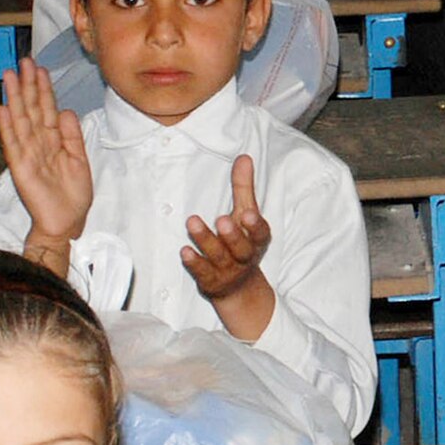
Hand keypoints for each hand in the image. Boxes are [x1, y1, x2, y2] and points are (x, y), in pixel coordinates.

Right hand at [0, 58, 91, 271]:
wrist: (67, 221)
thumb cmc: (72, 194)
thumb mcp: (79, 159)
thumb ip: (72, 135)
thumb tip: (65, 110)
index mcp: (53, 141)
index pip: (46, 109)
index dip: (43, 89)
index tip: (40, 68)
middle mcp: (37, 143)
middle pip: (31, 109)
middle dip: (27, 85)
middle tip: (23, 62)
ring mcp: (27, 154)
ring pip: (20, 120)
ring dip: (15, 98)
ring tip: (10, 77)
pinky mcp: (21, 168)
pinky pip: (13, 144)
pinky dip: (7, 128)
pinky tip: (3, 110)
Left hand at [182, 154, 276, 339]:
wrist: (237, 287)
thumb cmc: (241, 242)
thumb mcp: (245, 216)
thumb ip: (244, 188)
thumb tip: (244, 157)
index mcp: (256, 240)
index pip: (260, 233)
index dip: (255, 225)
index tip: (248, 214)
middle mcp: (244, 257)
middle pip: (241, 248)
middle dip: (232, 235)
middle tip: (222, 220)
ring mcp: (227, 270)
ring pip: (218, 257)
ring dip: (206, 240)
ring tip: (192, 222)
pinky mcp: (210, 281)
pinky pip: (202, 272)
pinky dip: (194, 263)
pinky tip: (184, 251)